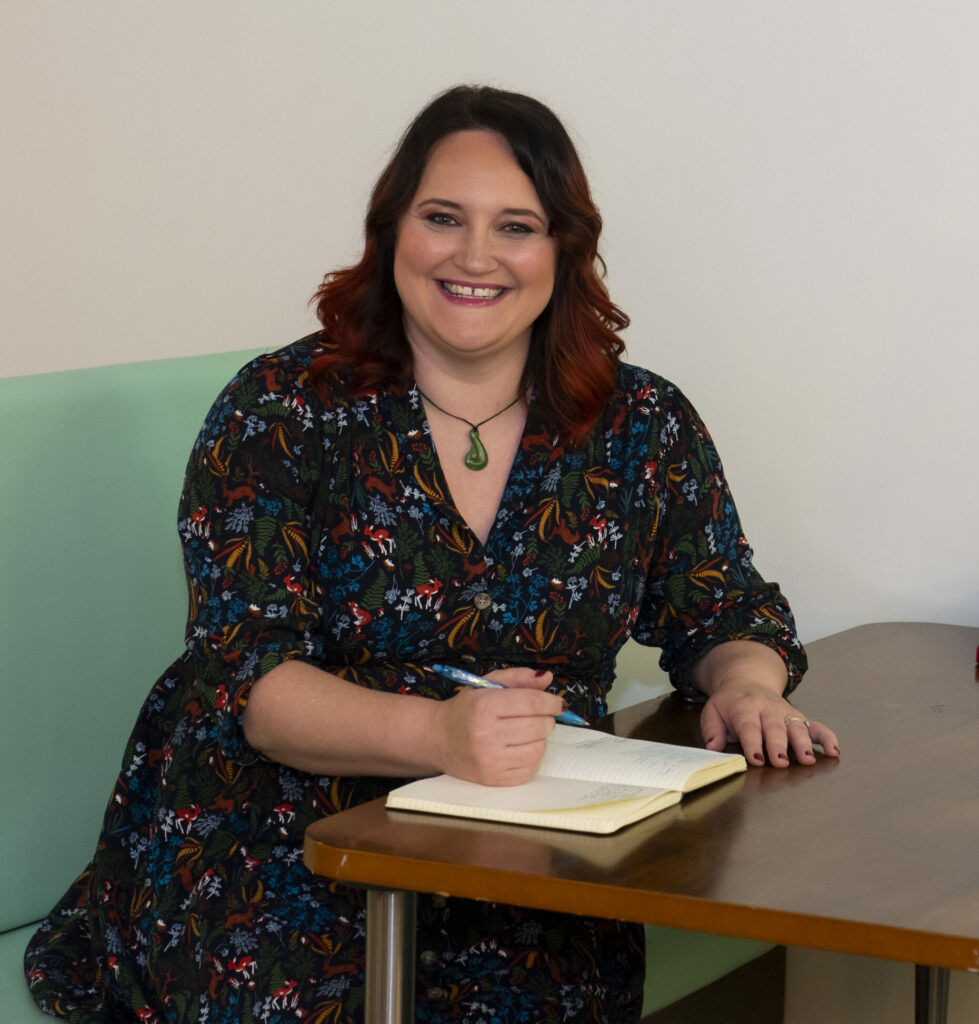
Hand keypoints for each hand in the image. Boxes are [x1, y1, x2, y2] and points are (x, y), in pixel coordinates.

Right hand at [432, 668, 561, 785]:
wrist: (438, 739)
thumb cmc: (466, 709)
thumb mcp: (487, 685)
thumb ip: (518, 678)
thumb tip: (547, 678)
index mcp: (485, 706)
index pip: (532, 702)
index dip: (551, 702)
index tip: (557, 703)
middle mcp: (486, 734)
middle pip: (540, 726)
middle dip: (546, 719)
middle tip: (538, 717)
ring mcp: (490, 760)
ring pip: (539, 748)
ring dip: (540, 739)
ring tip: (526, 732)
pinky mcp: (494, 779)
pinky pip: (531, 769)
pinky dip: (532, 757)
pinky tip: (520, 748)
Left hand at [690, 640, 839, 767]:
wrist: (746, 681)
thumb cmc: (729, 703)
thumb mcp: (712, 711)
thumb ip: (712, 730)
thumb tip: (713, 749)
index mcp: (744, 707)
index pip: (748, 726)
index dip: (752, 743)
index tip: (756, 759)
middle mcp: (768, 709)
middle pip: (774, 728)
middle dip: (778, 745)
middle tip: (780, 762)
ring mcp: (785, 712)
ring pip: (796, 727)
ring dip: (803, 744)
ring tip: (808, 760)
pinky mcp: (798, 717)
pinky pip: (816, 726)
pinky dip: (826, 737)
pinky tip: (834, 751)